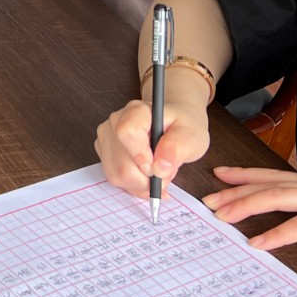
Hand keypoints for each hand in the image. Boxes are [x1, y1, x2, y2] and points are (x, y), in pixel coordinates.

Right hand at [96, 96, 210, 198]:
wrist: (173, 125)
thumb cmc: (182, 128)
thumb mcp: (192, 136)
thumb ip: (178, 148)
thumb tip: (159, 168)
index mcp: (137, 111)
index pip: (127, 133)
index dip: (141, 156)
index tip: (158, 169)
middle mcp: (116, 121)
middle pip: (122, 164)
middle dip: (148, 180)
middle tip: (166, 173)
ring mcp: (106, 137)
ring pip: (117, 175)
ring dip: (142, 184)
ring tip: (158, 171)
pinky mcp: (104, 151)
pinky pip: (115, 178)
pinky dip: (135, 185)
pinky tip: (147, 177)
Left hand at [203, 167, 296, 266]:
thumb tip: (284, 220)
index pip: (273, 176)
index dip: (245, 175)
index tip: (219, 175)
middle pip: (269, 184)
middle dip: (236, 191)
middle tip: (208, 199)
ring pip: (279, 198)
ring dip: (247, 207)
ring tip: (223, 217)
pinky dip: (277, 234)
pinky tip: (258, 243)